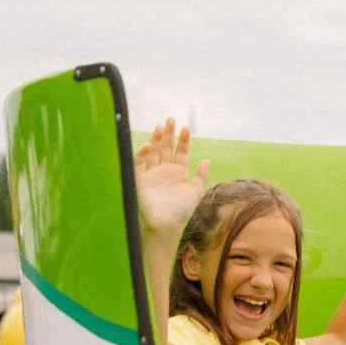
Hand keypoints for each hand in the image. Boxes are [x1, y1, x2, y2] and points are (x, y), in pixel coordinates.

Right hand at [134, 118, 207, 236]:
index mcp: (177, 173)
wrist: (164, 225)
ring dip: (156, 140)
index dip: (183, 141)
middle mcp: (164, 171)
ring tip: (161, 127)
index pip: (180, 153)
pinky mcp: (138, 179)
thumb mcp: (195, 192)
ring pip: (153, 152)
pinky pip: (137, 163)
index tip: (186, 128)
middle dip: (168, 135)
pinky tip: (148, 145)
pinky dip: (141, 154)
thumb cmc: (180, 211)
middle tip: (171, 119)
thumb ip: (201, 176)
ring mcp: (151, 174)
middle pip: (166, 149)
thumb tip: (207, 159)